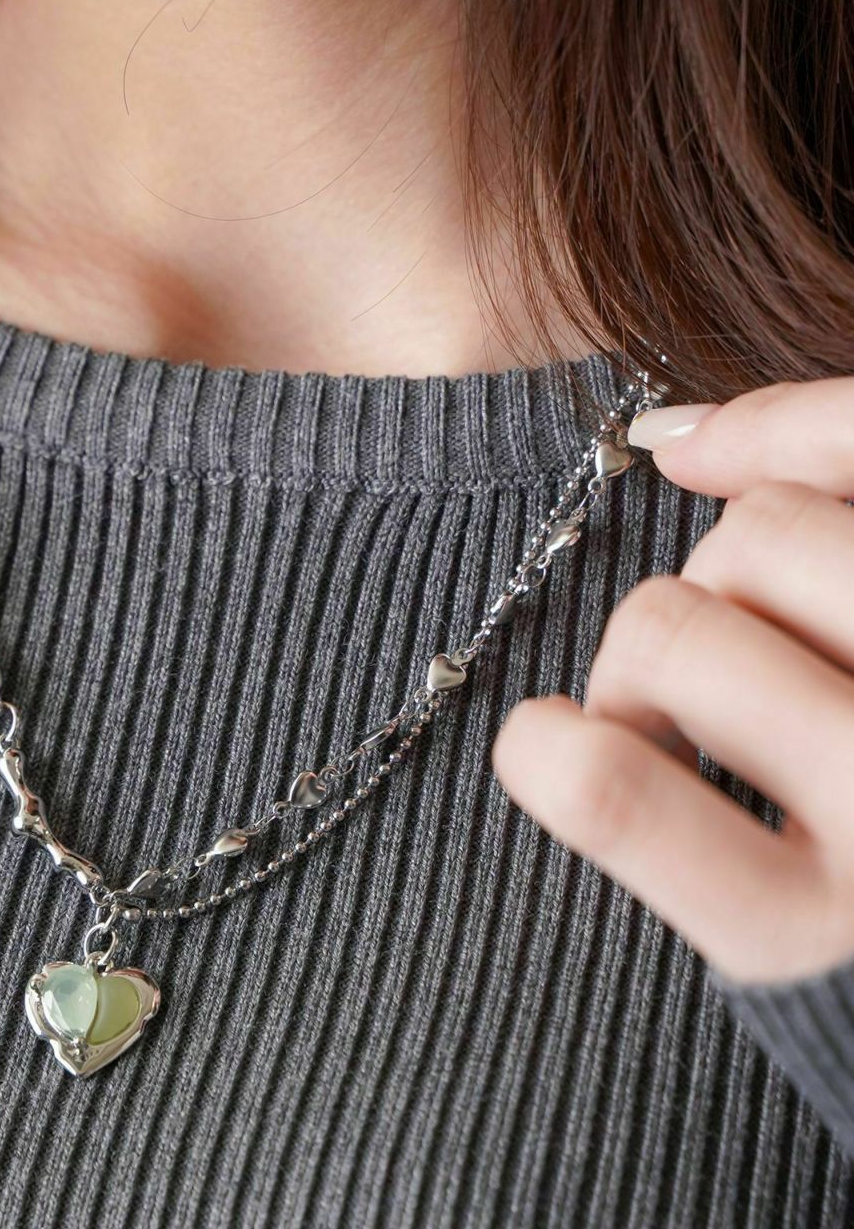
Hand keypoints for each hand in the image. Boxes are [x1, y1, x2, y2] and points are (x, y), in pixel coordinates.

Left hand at [492, 378, 853, 986]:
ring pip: (673, 626)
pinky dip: (549, 749)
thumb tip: (675, 440)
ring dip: (636, 664)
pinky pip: (612, 785)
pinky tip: (562, 755)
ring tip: (676, 728)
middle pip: (760, 535)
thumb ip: (837, 489)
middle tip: (737, 658)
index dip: (775, 435)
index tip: (708, 464)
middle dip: (713, 578)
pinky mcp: (798, 940)